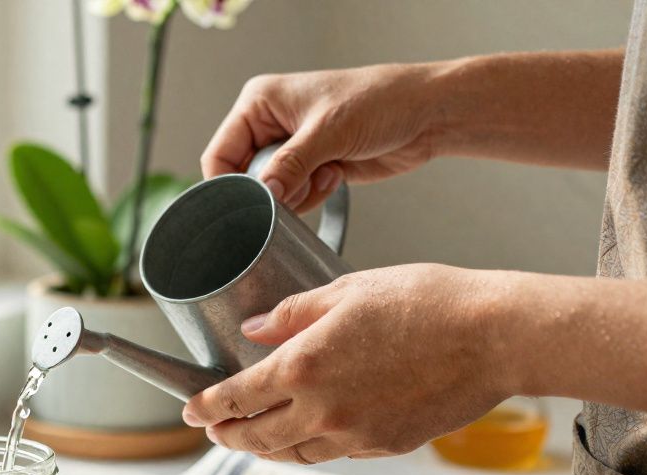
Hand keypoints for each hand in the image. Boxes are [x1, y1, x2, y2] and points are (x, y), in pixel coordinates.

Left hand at [181, 265, 510, 463]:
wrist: (495, 337)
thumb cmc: (426, 301)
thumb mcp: (348, 290)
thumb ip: (292, 315)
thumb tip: (254, 331)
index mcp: (303, 367)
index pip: (236, 398)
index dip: (206, 407)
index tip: (191, 409)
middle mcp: (322, 410)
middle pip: (256, 438)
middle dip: (227, 435)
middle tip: (214, 430)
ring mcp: (354, 434)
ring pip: (292, 453)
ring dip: (265, 448)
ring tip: (252, 436)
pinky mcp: (385, 444)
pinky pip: (332, 453)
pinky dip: (308, 447)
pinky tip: (305, 433)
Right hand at [202, 63, 446, 211]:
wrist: (426, 115)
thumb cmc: (381, 100)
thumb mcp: (329, 132)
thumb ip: (289, 165)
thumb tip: (262, 192)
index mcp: (260, 102)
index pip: (220, 153)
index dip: (231, 183)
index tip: (253, 201)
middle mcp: (269, 123)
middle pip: (243, 177)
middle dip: (272, 189)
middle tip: (300, 184)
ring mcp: (290, 146)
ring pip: (269, 191)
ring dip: (297, 193)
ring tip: (326, 172)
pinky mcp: (310, 165)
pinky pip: (293, 196)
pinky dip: (311, 195)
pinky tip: (336, 174)